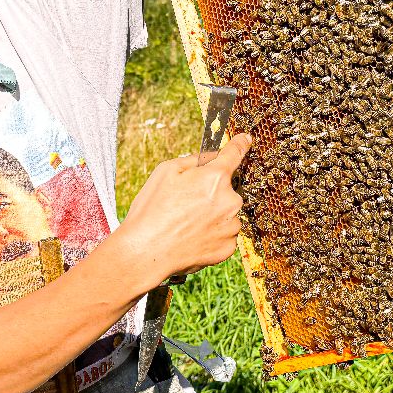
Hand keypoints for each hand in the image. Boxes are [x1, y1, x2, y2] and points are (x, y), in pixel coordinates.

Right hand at [115, 133, 252, 290]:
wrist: (146, 252)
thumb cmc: (152, 209)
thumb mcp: (166, 171)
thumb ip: (193, 160)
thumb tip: (210, 158)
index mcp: (216, 178)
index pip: (235, 153)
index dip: (240, 144)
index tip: (246, 139)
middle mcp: (230, 201)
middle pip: (226, 189)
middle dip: (211, 192)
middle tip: (184, 203)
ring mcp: (231, 226)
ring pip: (226, 214)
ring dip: (213, 215)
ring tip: (185, 224)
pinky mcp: (228, 248)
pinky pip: (224, 234)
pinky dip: (212, 235)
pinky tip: (191, 238)